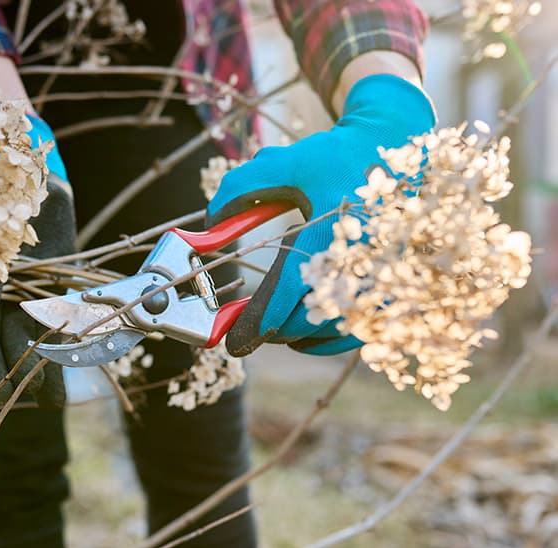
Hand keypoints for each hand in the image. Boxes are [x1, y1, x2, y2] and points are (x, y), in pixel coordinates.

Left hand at [207, 74, 434, 356]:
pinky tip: (308, 335)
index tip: (232, 341)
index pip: (285, 294)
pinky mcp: (401, 285)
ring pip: (334, 330)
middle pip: (307, 319)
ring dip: (299, 336)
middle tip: (248, 328)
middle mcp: (362, 261)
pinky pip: (363, 331)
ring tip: (275, 330)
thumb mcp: (283, 162)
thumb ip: (240, 190)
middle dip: (272, 330)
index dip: (254, 323)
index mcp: (329, 233)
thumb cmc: (336, 155)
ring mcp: (386, 277)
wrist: (399, 143)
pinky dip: (331, 340)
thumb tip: (210, 226)